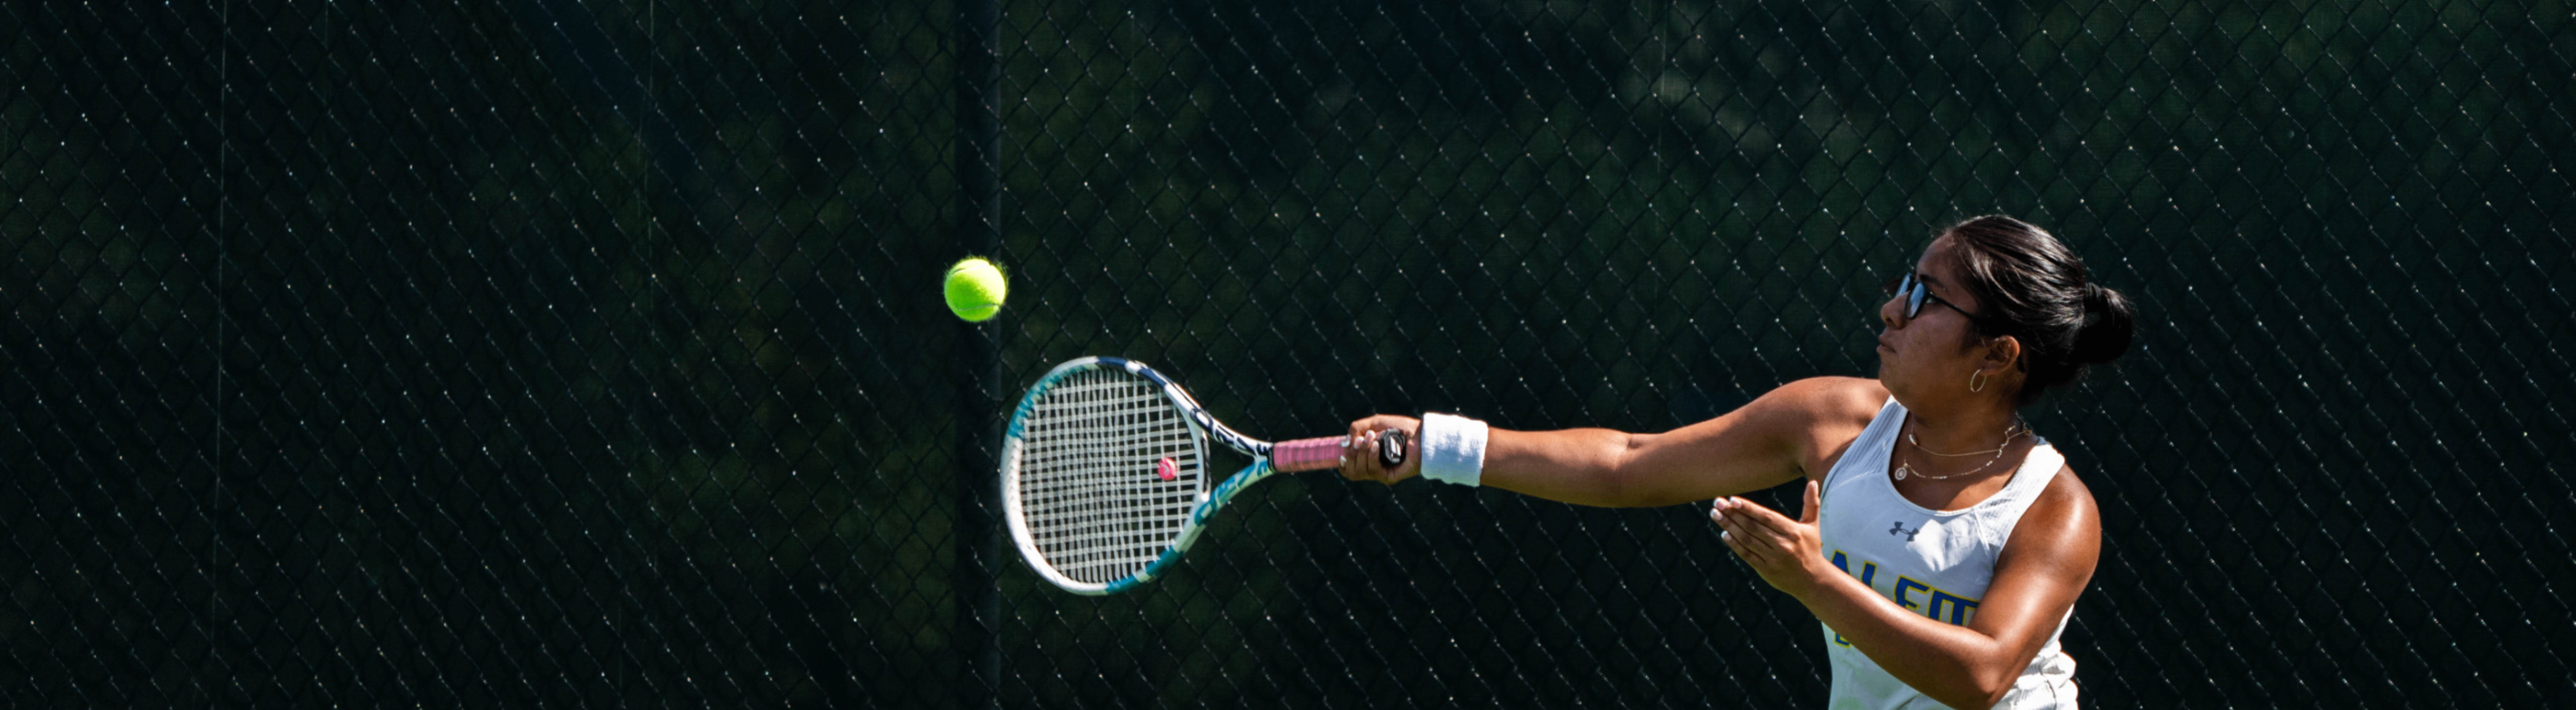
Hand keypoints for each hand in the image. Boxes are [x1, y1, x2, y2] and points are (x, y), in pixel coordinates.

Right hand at [1338, 415, 1422, 484]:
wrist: (1420, 434)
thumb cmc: (1400, 428)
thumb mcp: (1375, 423)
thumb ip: (1357, 429)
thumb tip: (1345, 443)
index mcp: (1367, 458)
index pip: (1349, 469)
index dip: (1343, 463)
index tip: (1342, 453)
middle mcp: (1372, 467)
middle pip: (1351, 470)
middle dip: (1352, 453)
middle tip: (1362, 438)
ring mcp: (1380, 473)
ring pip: (1359, 471)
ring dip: (1362, 452)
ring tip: (1373, 438)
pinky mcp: (1389, 477)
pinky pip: (1372, 470)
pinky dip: (1372, 456)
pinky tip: (1377, 446)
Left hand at [1710, 480, 1830, 597]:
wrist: (1812, 581)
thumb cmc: (1810, 549)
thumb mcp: (1812, 526)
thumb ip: (1811, 504)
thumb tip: (1813, 482)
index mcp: (1793, 532)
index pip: (1767, 517)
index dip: (1749, 508)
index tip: (1732, 500)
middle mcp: (1782, 545)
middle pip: (1753, 527)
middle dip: (1733, 514)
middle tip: (1717, 502)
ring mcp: (1772, 558)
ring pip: (1747, 539)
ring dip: (1729, 526)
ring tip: (1715, 514)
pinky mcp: (1765, 570)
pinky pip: (1746, 555)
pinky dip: (1734, 544)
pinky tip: (1724, 533)